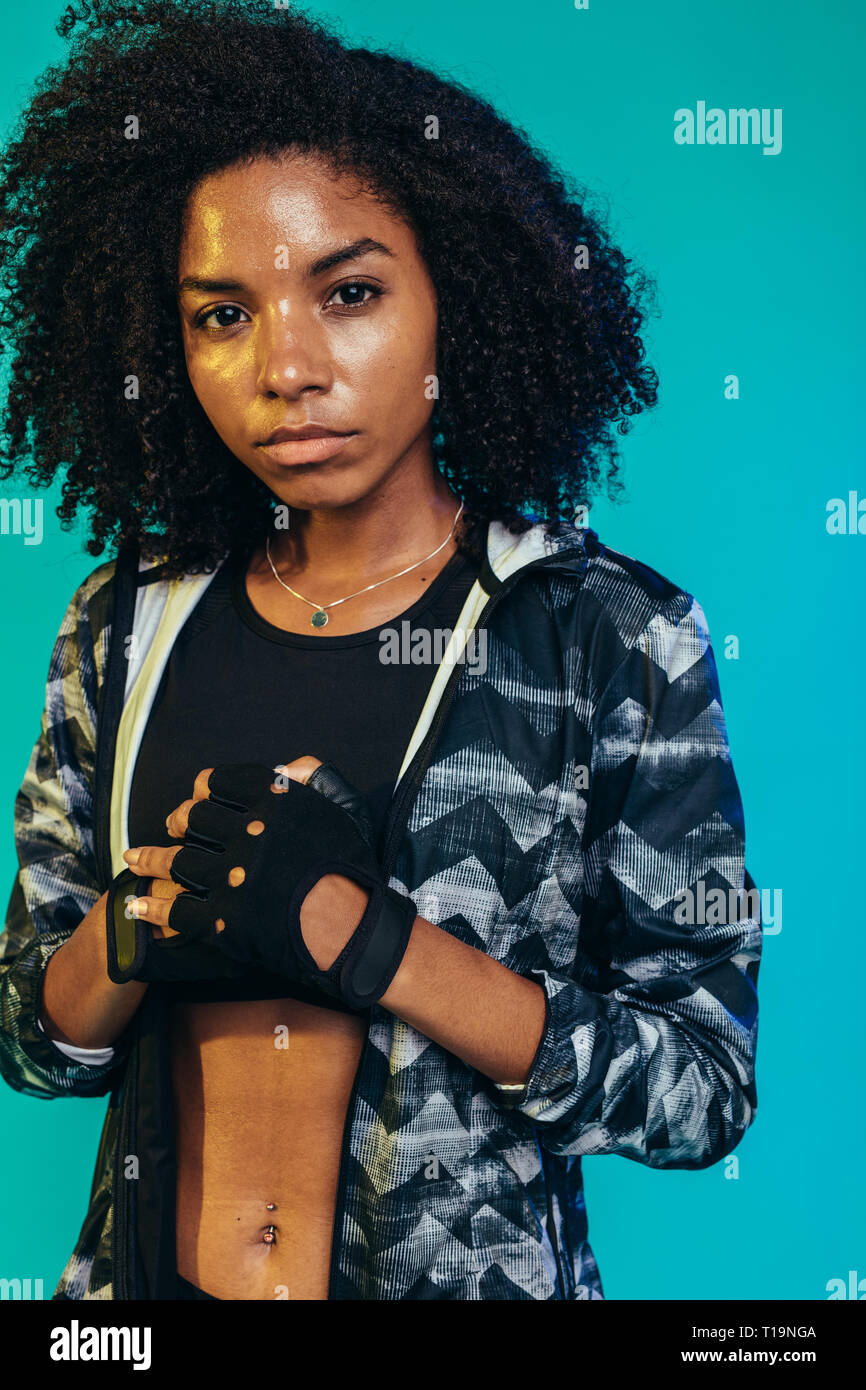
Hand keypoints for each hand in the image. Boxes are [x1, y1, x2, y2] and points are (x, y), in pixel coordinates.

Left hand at [126, 758, 370, 967]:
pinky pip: (177, 908)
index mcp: (273, 802)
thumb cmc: (352, 870)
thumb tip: (284, 766)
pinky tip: (136, 904)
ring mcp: (231, 876)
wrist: (354, 929)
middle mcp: (247, 834)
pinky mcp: (222, 918)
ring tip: (134, 859)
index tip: (198, 794)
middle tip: (171, 827)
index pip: (222, 782)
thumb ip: (313, 779)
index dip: (204, 787)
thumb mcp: (341, 810)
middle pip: (194, 819)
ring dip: (150, 860)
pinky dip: (152, 906)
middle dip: (178, 821)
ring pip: (177, 862)